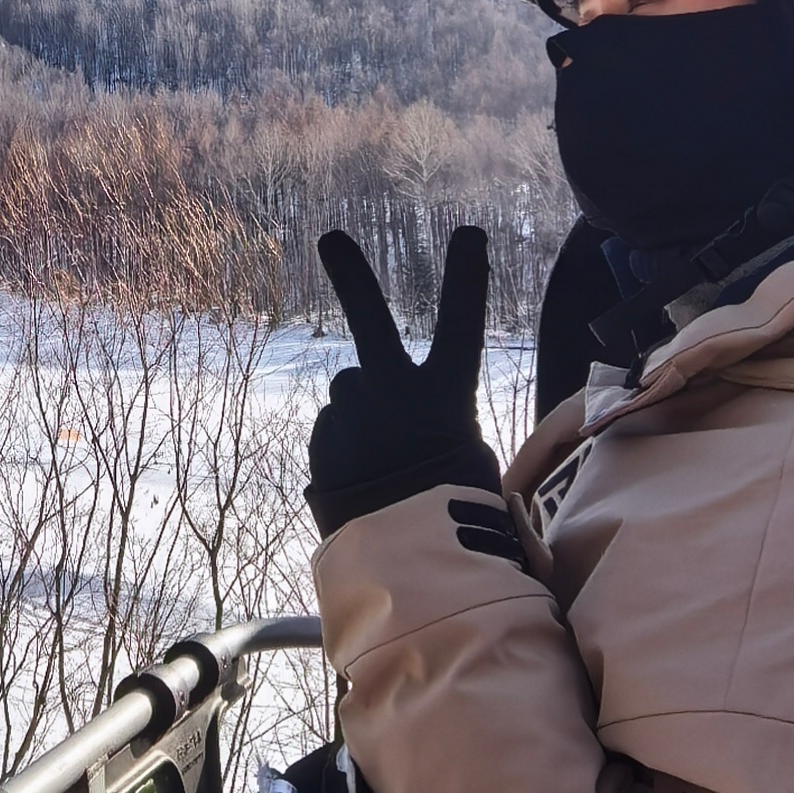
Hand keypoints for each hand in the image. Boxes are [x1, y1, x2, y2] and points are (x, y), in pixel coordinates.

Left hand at [307, 228, 499, 537]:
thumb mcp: (470, 462)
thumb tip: (409, 427)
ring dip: (361, 416)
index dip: (467, 277)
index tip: (468, 233)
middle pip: (370, 320)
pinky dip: (345, 451)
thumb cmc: (456, 514)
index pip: (463, 323)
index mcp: (445, 395)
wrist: (406, 558)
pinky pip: (335, 435)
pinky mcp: (323, 442)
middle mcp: (394, 391)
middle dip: (352, 275)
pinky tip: (362, 486)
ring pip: (351, 397)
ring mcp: (352, 414)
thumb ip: (439, 427)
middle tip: (331, 238)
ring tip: (383, 466)